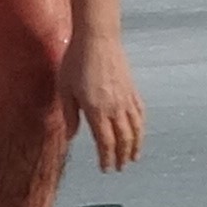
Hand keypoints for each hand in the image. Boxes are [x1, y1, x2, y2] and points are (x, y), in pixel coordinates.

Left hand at [63, 30, 143, 171]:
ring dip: (135, 146)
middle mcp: (115, 107)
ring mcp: (126, 98)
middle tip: (120, 168)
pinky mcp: (132, 88)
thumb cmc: (76, 61)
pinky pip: (140, 113)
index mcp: (96, 110)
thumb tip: (72, 137)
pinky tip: (139, 133)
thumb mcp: (65, 89)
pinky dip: (141, 127)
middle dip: (122, 156)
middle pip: (123, 139)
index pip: (105, 142)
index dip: (107, 158)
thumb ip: (70, 115)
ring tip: (133, 158)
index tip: (106, 169)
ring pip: (136, 129)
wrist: (97, 37)